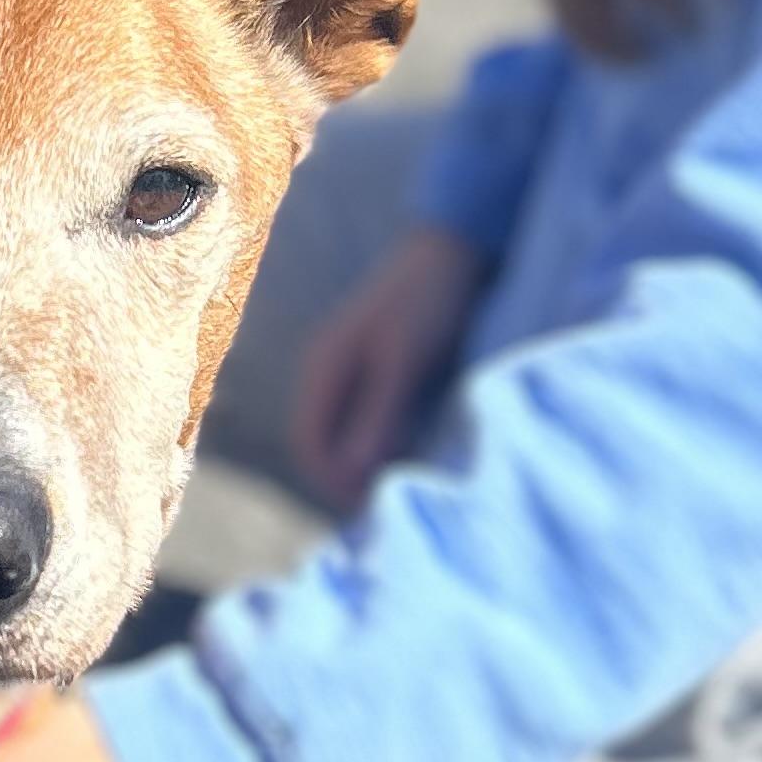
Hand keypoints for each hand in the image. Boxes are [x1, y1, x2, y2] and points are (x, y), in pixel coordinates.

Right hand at [288, 222, 482, 513]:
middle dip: (343, 479)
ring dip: (360, 465)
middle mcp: (328, 373)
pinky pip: (364, 421)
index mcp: (323, 368)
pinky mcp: (376, 373)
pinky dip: (378, 445)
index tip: (366, 510)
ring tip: (395, 491)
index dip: (330, 481)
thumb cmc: (427, 301)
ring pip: (342, 434)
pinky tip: (408, 458)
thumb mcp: (403, 361)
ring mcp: (350, 372)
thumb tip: (354, 473)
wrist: (452, 251)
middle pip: (320, 443)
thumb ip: (377, 414)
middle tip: (382, 511)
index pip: (308, 442)